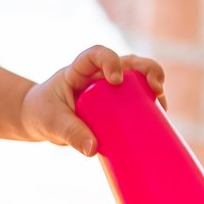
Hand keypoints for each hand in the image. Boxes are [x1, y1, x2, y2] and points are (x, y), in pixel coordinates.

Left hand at [21, 46, 166, 156]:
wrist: (39, 119)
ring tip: (163, 107)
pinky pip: (138, 98)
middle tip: (156, 89)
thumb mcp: (51, 122)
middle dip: (147, 70)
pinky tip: (162, 117)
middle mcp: (100, 74)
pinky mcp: (118, 103)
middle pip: (129, 61)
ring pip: (139, 77)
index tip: (116, 81)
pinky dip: (152, 104)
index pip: (97, 54)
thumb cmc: (43, 114)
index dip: (110, 60)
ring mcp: (111, 87)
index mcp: (79, 70)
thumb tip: (92, 149)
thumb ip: (69, 133)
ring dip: (155, 84)